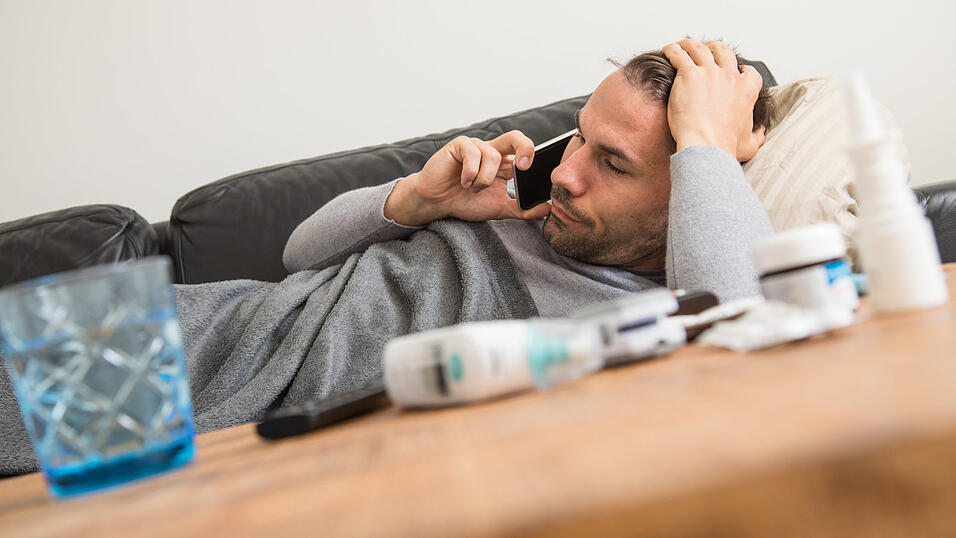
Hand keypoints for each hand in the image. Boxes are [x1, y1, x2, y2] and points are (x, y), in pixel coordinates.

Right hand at [384, 131, 551, 225]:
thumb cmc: (464, 202)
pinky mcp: (458, 146)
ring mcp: (475, 147)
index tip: (532, 172)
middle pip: (514, 137)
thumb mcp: (498, 208)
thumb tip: (547, 210)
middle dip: (524, 147)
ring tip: (473, 188)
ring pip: (492, 156)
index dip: (532, 157)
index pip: (523, 151)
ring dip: (484, 179)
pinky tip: (463, 182)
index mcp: (502, 163)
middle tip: (524, 166)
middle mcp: (490, 151)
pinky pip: (472, 153)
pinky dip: (471, 172)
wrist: (436, 203)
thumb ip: (521, 209)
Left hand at [662, 39, 765, 160]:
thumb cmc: (724, 146)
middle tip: (706, 49)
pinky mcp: (688, 74)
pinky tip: (668, 50)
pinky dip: (673, 50)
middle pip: (724, 52)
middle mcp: (729, 77)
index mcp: (746, 91)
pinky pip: (680, 55)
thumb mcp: (749, 144)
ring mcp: (709, 73)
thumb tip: (761, 134)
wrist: (706, 144)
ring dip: (691, 44)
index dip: (743, 69)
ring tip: (683, 45)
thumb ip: (757, 136)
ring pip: (700, 48)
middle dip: (715, 47)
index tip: (737, 70)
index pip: (749, 72)